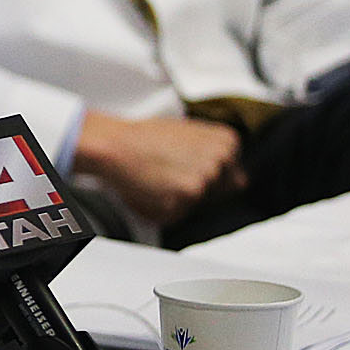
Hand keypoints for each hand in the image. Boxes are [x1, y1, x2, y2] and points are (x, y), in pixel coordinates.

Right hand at [72, 111, 244, 225]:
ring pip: (195, 206)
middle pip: (218, 193)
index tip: (188, 170)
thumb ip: (215, 152)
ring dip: (177, 200)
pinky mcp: (180, 205)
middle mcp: (220, 164)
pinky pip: (174, 217)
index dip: (210, 177)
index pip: (234, 176)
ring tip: (156, 179)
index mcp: (228, 143)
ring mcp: (201, 186)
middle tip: (170, 175)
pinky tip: (149, 189)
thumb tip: (232, 176)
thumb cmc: (144, 136)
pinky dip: (160, 209)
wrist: (114, 145)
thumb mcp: (191, 132)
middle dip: (196, 189)